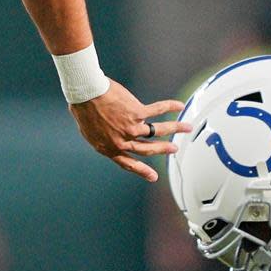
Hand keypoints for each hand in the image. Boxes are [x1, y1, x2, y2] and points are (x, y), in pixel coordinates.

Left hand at [67, 80, 189, 181]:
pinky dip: (169, 107)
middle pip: (148, 149)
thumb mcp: (90, 131)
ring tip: (186, 127)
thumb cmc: (83, 108)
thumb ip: (104, 136)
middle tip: (174, 149)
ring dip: (175, 129)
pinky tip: (179, 106)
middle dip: (163, 150)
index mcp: (108, 148)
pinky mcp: (136, 113)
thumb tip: (111, 133)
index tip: (153, 177)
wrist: (84, 93)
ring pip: (157, 131)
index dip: (141, 171)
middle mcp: (121, 141)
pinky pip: (157, 111)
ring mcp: (130, 128)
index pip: (127, 163)